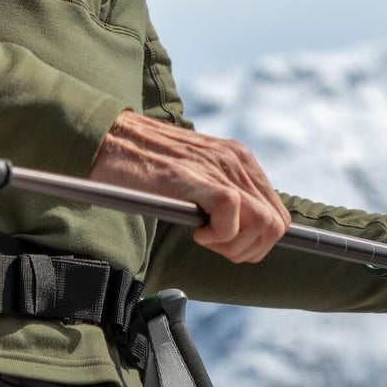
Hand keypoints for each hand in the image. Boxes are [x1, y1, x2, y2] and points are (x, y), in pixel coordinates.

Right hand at [89, 110, 290, 262]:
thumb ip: (220, 192)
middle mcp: (237, 160)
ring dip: (234, 244)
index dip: (257, 241)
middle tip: (214, 245)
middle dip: (249, 248)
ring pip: (263, 223)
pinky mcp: (198, 176)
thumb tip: (241, 231)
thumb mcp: (196, 173)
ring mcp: (220, 167)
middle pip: (276, 224)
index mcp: (240, 159)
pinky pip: (233, 214)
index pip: (277, 213)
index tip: (228, 245)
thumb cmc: (143, 163)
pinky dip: (219, 235)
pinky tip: (196, 230)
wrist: (109, 138)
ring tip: (204, 237)